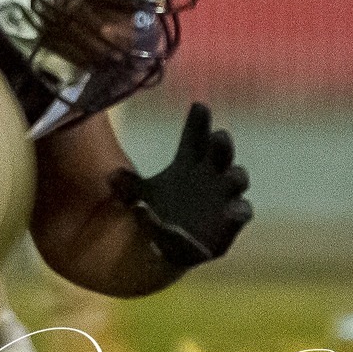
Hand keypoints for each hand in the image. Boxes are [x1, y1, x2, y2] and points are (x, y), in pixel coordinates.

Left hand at [111, 102, 251, 267]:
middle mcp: (211, 175)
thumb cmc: (160, 208)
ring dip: (235, 177)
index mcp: (190, 162)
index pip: (195, 138)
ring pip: (236, 182)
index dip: (198, 123)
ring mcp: (224, 198)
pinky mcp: (230, 223)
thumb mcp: (140, 194)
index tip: (198, 106)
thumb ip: (128, 185)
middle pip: (220, 154)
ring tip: (232, 175)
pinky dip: (237, 212)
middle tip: (219, 136)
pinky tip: (233, 211)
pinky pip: (239, 215)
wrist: (170, 245)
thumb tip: (113, 176)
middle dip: (221, 145)